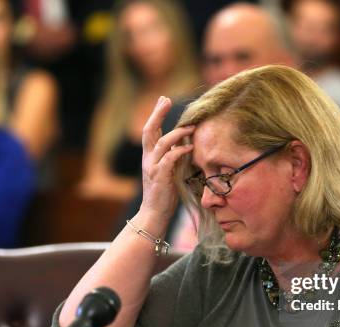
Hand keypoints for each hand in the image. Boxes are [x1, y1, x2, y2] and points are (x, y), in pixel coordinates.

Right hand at [140, 96, 194, 220]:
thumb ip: (172, 158)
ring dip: (177, 133)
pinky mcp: (160, 177)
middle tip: (166, 100)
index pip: (150, 131)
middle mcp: (148, 159)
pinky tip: (189, 148)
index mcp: (149, 157)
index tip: (163, 100)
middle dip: (158, 114)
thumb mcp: (168, 172)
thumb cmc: (164, 194)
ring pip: (161, 143)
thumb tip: (184, 145)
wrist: (154, 214)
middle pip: (149, 131)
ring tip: (191, 126)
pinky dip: (179, 151)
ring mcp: (153, 167)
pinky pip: (169, 159)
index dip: (156, 114)